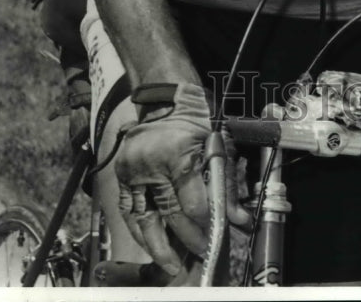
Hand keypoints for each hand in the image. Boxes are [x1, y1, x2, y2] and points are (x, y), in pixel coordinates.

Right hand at [115, 83, 250, 278]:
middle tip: (200, 255)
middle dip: (187, 240)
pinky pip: (128, 209)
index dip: (204, 225)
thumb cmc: (195, 117)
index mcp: (177, 154)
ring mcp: (132, 170)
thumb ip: (226, 186)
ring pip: (143, 219)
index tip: (214, 238)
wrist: (165, 97)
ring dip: (157, 246)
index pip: (192, 204)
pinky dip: (138, 229)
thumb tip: (238, 219)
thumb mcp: (216, 146)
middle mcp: (150, 164)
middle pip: (169, 215)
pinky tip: (149, 242)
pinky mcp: (121, 173)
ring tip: (171, 263)